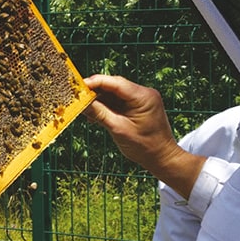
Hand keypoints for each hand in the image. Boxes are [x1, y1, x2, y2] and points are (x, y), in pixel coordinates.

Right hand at [83, 74, 203, 198]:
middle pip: (113, 85)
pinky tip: (95, 115)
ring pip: (114, 93)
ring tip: (84, 110)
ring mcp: (141, 99)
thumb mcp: (118, 129)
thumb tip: (80, 103)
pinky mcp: (137, 105)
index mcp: (143, 97)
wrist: (162, 157)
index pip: (115, 83)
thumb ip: (99, 114)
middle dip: (95, 91)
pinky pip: (118, 100)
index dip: (95, 83)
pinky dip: (106, 106)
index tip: (78, 88)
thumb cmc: (144, 146)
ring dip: (99, 100)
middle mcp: (144, 93)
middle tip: (77, 98)